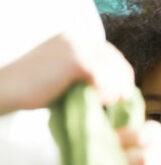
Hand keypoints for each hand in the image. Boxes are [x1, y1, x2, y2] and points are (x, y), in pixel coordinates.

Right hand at [0, 33, 133, 113]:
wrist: (8, 88)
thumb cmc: (34, 88)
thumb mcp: (64, 73)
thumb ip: (87, 72)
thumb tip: (118, 88)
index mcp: (73, 39)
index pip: (111, 54)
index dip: (120, 74)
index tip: (122, 93)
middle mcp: (77, 38)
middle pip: (117, 62)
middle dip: (121, 84)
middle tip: (118, 102)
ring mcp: (78, 48)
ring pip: (113, 73)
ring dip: (112, 92)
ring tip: (99, 103)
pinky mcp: (78, 61)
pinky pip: (106, 82)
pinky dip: (104, 95)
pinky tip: (93, 102)